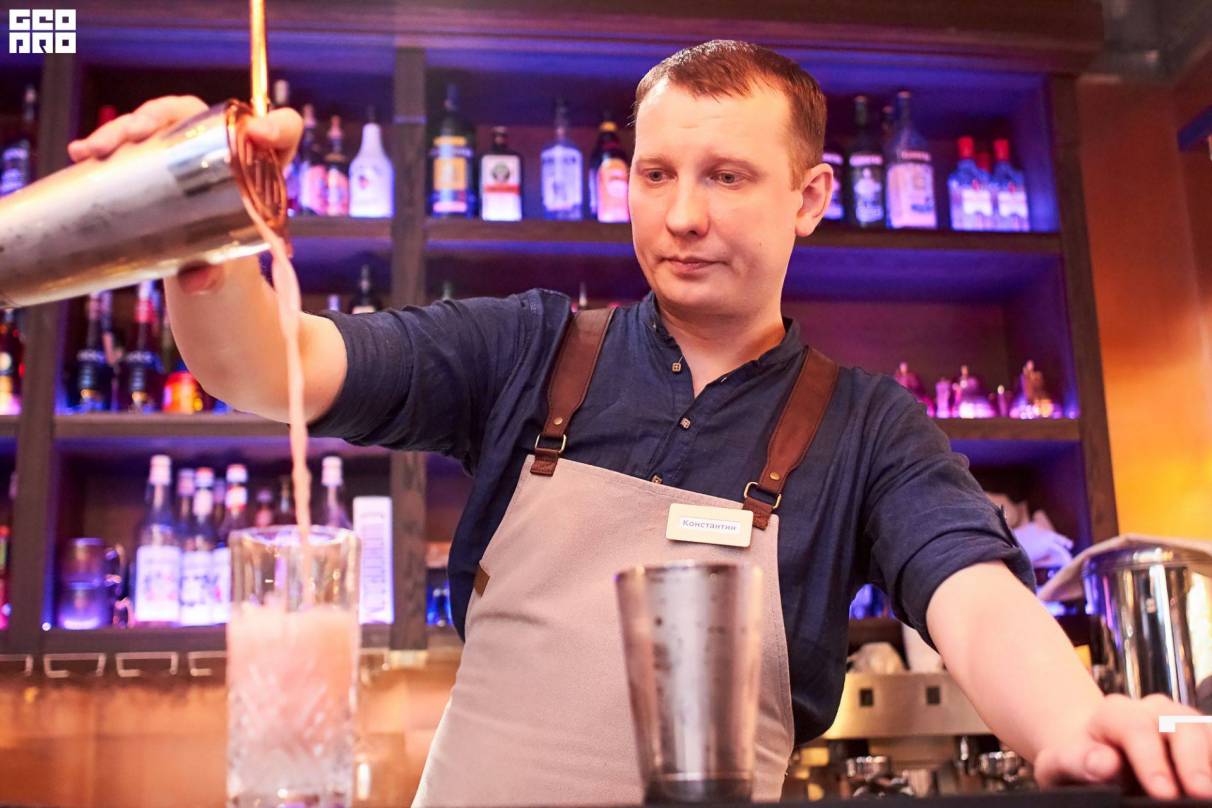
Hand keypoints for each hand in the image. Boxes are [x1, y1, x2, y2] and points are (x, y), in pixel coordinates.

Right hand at [67, 95, 301, 294]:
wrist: (212, 266)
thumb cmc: (231, 259)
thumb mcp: (229, 268)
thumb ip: (218, 276)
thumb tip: (198, 281)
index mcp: (262, 167)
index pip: (282, 130)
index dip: (276, 125)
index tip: (261, 136)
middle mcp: (225, 147)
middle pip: (198, 115)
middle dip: (160, 116)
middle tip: (136, 134)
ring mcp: (188, 147)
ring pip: (159, 121)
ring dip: (123, 128)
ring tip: (97, 150)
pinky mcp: (158, 157)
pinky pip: (134, 141)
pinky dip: (107, 143)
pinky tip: (81, 153)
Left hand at [1034, 693, 1211, 798]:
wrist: (1094, 758)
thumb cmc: (1079, 763)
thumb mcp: (1061, 763)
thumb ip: (1075, 761)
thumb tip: (1103, 762)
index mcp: (1114, 714)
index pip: (1136, 728)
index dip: (1152, 760)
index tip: (1163, 793)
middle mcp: (1150, 710)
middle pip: (1179, 723)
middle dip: (1193, 761)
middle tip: (1201, 794)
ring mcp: (1178, 722)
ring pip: (1202, 730)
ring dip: (1209, 761)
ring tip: (1210, 794)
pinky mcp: (1197, 738)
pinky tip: (1210, 789)